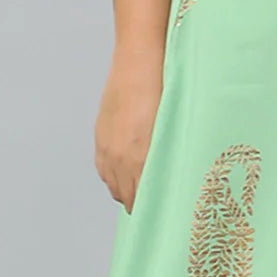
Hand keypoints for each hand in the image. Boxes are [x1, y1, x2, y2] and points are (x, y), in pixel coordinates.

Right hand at [93, 47, 163, 209]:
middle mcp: (120, 156)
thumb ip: (171, 156)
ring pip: (114, 185)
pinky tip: (126, 172)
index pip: (142, 199)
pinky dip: (115, 176)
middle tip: (158, 205)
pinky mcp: (101, 137)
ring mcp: (108, 147)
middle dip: (140, 203)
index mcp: (141, 157)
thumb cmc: (166, 91)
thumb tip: (175, 178)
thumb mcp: (175, 127)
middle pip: (126, 197)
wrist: (140, 62)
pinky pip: (104, 170)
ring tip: (143, 190)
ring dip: (126, 190)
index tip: (165, 214)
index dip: (154, 209)